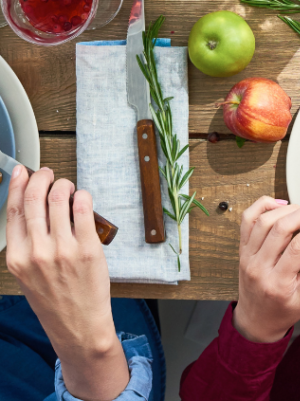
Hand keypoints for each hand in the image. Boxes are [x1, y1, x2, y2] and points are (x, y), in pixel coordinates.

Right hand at [5, 166, 127, 400]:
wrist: (78, 326)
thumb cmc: (54, 299)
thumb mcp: (27, 273)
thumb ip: (27, 242)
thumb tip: (32, 206)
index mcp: (17, 258)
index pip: (12, 210)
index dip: (17, 185)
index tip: (22, 171)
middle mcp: (37, 251)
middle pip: (35, 198)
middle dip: (42, 177)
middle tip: (49, 173)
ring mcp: (63, 249)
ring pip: (60, 196)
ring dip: (65, 184)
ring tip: (68, 188)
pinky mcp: (88, 247)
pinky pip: (84, 207)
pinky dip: (83, 195)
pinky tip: (82, 198)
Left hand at [233, 196, 299, 343]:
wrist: (256, 321)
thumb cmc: (284, 310)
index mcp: (277, 283)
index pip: (298, 246)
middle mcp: (258, 268)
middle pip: (281, 228)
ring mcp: (247, 257)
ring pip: (265, 220)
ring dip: (289, 208)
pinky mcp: (242, 248)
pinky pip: (248, 218)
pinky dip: (264, 205)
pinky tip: (282, 205)